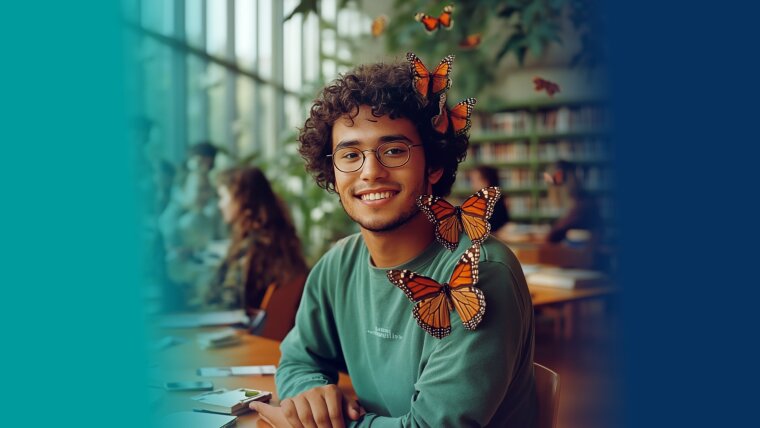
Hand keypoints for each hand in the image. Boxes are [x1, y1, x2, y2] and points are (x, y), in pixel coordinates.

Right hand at [250, 385, 364, 427]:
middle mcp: (315, 391)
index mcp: (331, 390)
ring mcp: (301, 396)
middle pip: (320, 417)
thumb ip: (351, 408)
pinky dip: (295, 425)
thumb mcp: (343, 402)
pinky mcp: (289, 400)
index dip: (338, 427)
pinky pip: (289, 413)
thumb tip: (355, 416)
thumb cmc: (332, 402)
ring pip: (305, 416)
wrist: (314, 394)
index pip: (334, 413)